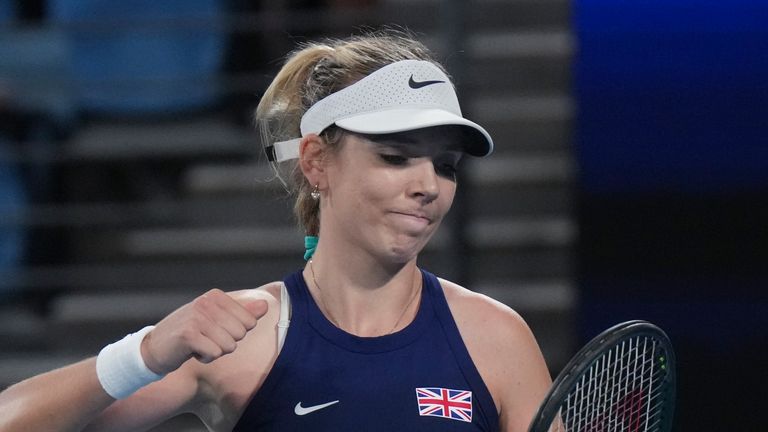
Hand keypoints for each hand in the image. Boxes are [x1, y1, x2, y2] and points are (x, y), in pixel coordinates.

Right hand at [140, 289, 267, 373]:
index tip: (216, 331)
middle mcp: (206, 302)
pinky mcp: (188, 334)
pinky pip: (215, 353)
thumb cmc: (191, 334)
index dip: (236, 333)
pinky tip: (191, 351)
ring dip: (215, 352)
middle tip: (206, 339)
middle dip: (226, 343)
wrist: (155, 348)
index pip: (250, 321)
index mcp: (216, 296)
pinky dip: (205, 358)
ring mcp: (196, 317)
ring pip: (229, 345)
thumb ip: (243, 312)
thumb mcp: (218, 319)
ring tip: (199, 344)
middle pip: (240, 334)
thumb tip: (266, 305)